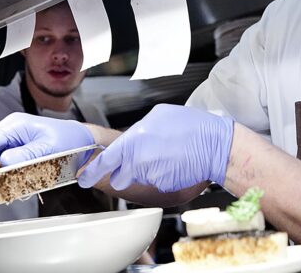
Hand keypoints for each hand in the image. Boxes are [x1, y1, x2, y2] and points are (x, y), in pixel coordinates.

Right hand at [0, 112, 93, 175]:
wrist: (80, 140)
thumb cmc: (68, 140)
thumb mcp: (49, 149)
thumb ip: (26, 155)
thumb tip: (3, 163)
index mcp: (14, 125)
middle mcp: (8, 131)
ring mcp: (10, 140)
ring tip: (2, 188)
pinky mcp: (15, 150)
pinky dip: (1, 175)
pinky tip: (11, 184)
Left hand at [78, 104, 233, 192]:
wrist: (216, 146)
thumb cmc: (192, 127)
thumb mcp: (160, 115)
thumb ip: (138, 131)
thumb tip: (130, 139)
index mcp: (135, 141)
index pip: (106, 161)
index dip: (92, 171)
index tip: (84, 176)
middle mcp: (140, 161)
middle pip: (119, 176)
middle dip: (124, 171)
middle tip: (141, 159)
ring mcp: (152, 176)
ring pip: (139, 178)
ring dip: (145, 170)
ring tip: (166, 154)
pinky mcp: (164, 186)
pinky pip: (154, 181)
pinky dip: (160, 174)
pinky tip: (173, 161)